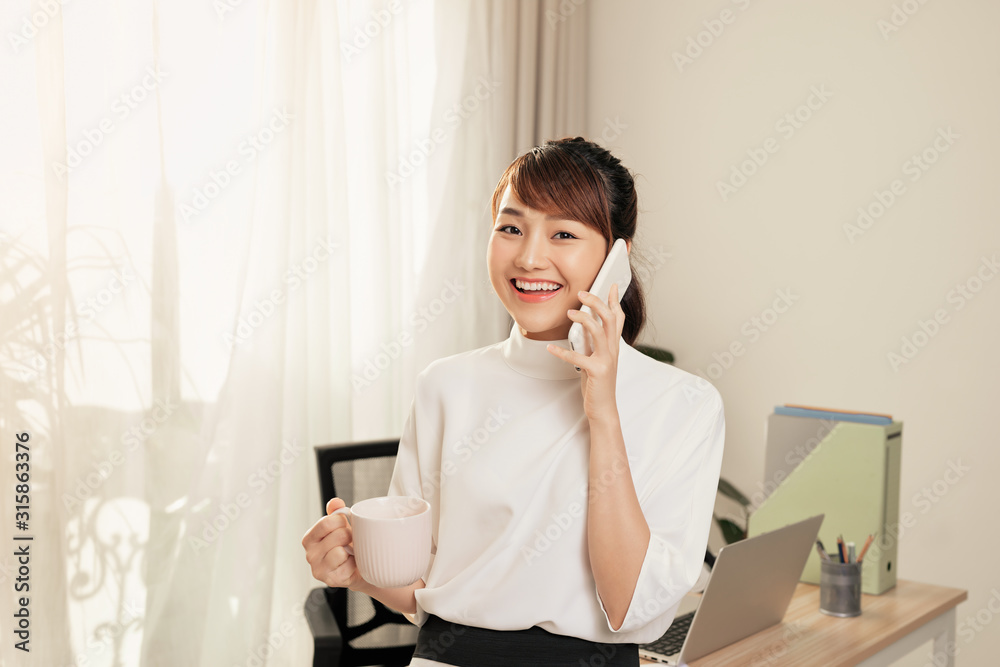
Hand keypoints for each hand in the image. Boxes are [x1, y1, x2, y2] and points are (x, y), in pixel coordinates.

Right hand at [302, 497, 363, 588]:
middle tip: (349, 541)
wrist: (358, 568)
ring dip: (351, 551)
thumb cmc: (347, 545)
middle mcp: (310, 554)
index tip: (344, 525)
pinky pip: (348, 566)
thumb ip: (336, 512)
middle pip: (338, 535)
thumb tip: (335, 502)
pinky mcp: (330, 580)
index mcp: (310, 538)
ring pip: (341, 551)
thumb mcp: (340, 526)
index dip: (341, 521)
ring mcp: (318, 569)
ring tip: (349, 553)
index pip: (326, 522)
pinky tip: (350, 564)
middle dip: (349, 536)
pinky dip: (354, 564)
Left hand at [547, 283, 624, 420]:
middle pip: (610, 318)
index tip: (610, 284)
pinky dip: (563, 352)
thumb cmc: (597, 383)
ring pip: (600, 331)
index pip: (617, 318)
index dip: (614, 300)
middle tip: (582, 293)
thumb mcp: (595, 357)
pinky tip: (550, 349)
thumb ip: (592, 342)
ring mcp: (607, 360)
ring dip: (584, 319)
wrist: (603, 408)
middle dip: (596, 302)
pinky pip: (579, 358)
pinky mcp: (597, 372)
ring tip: (569, 313)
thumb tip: (584, 325)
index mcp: (613, 346)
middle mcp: (613, 350)